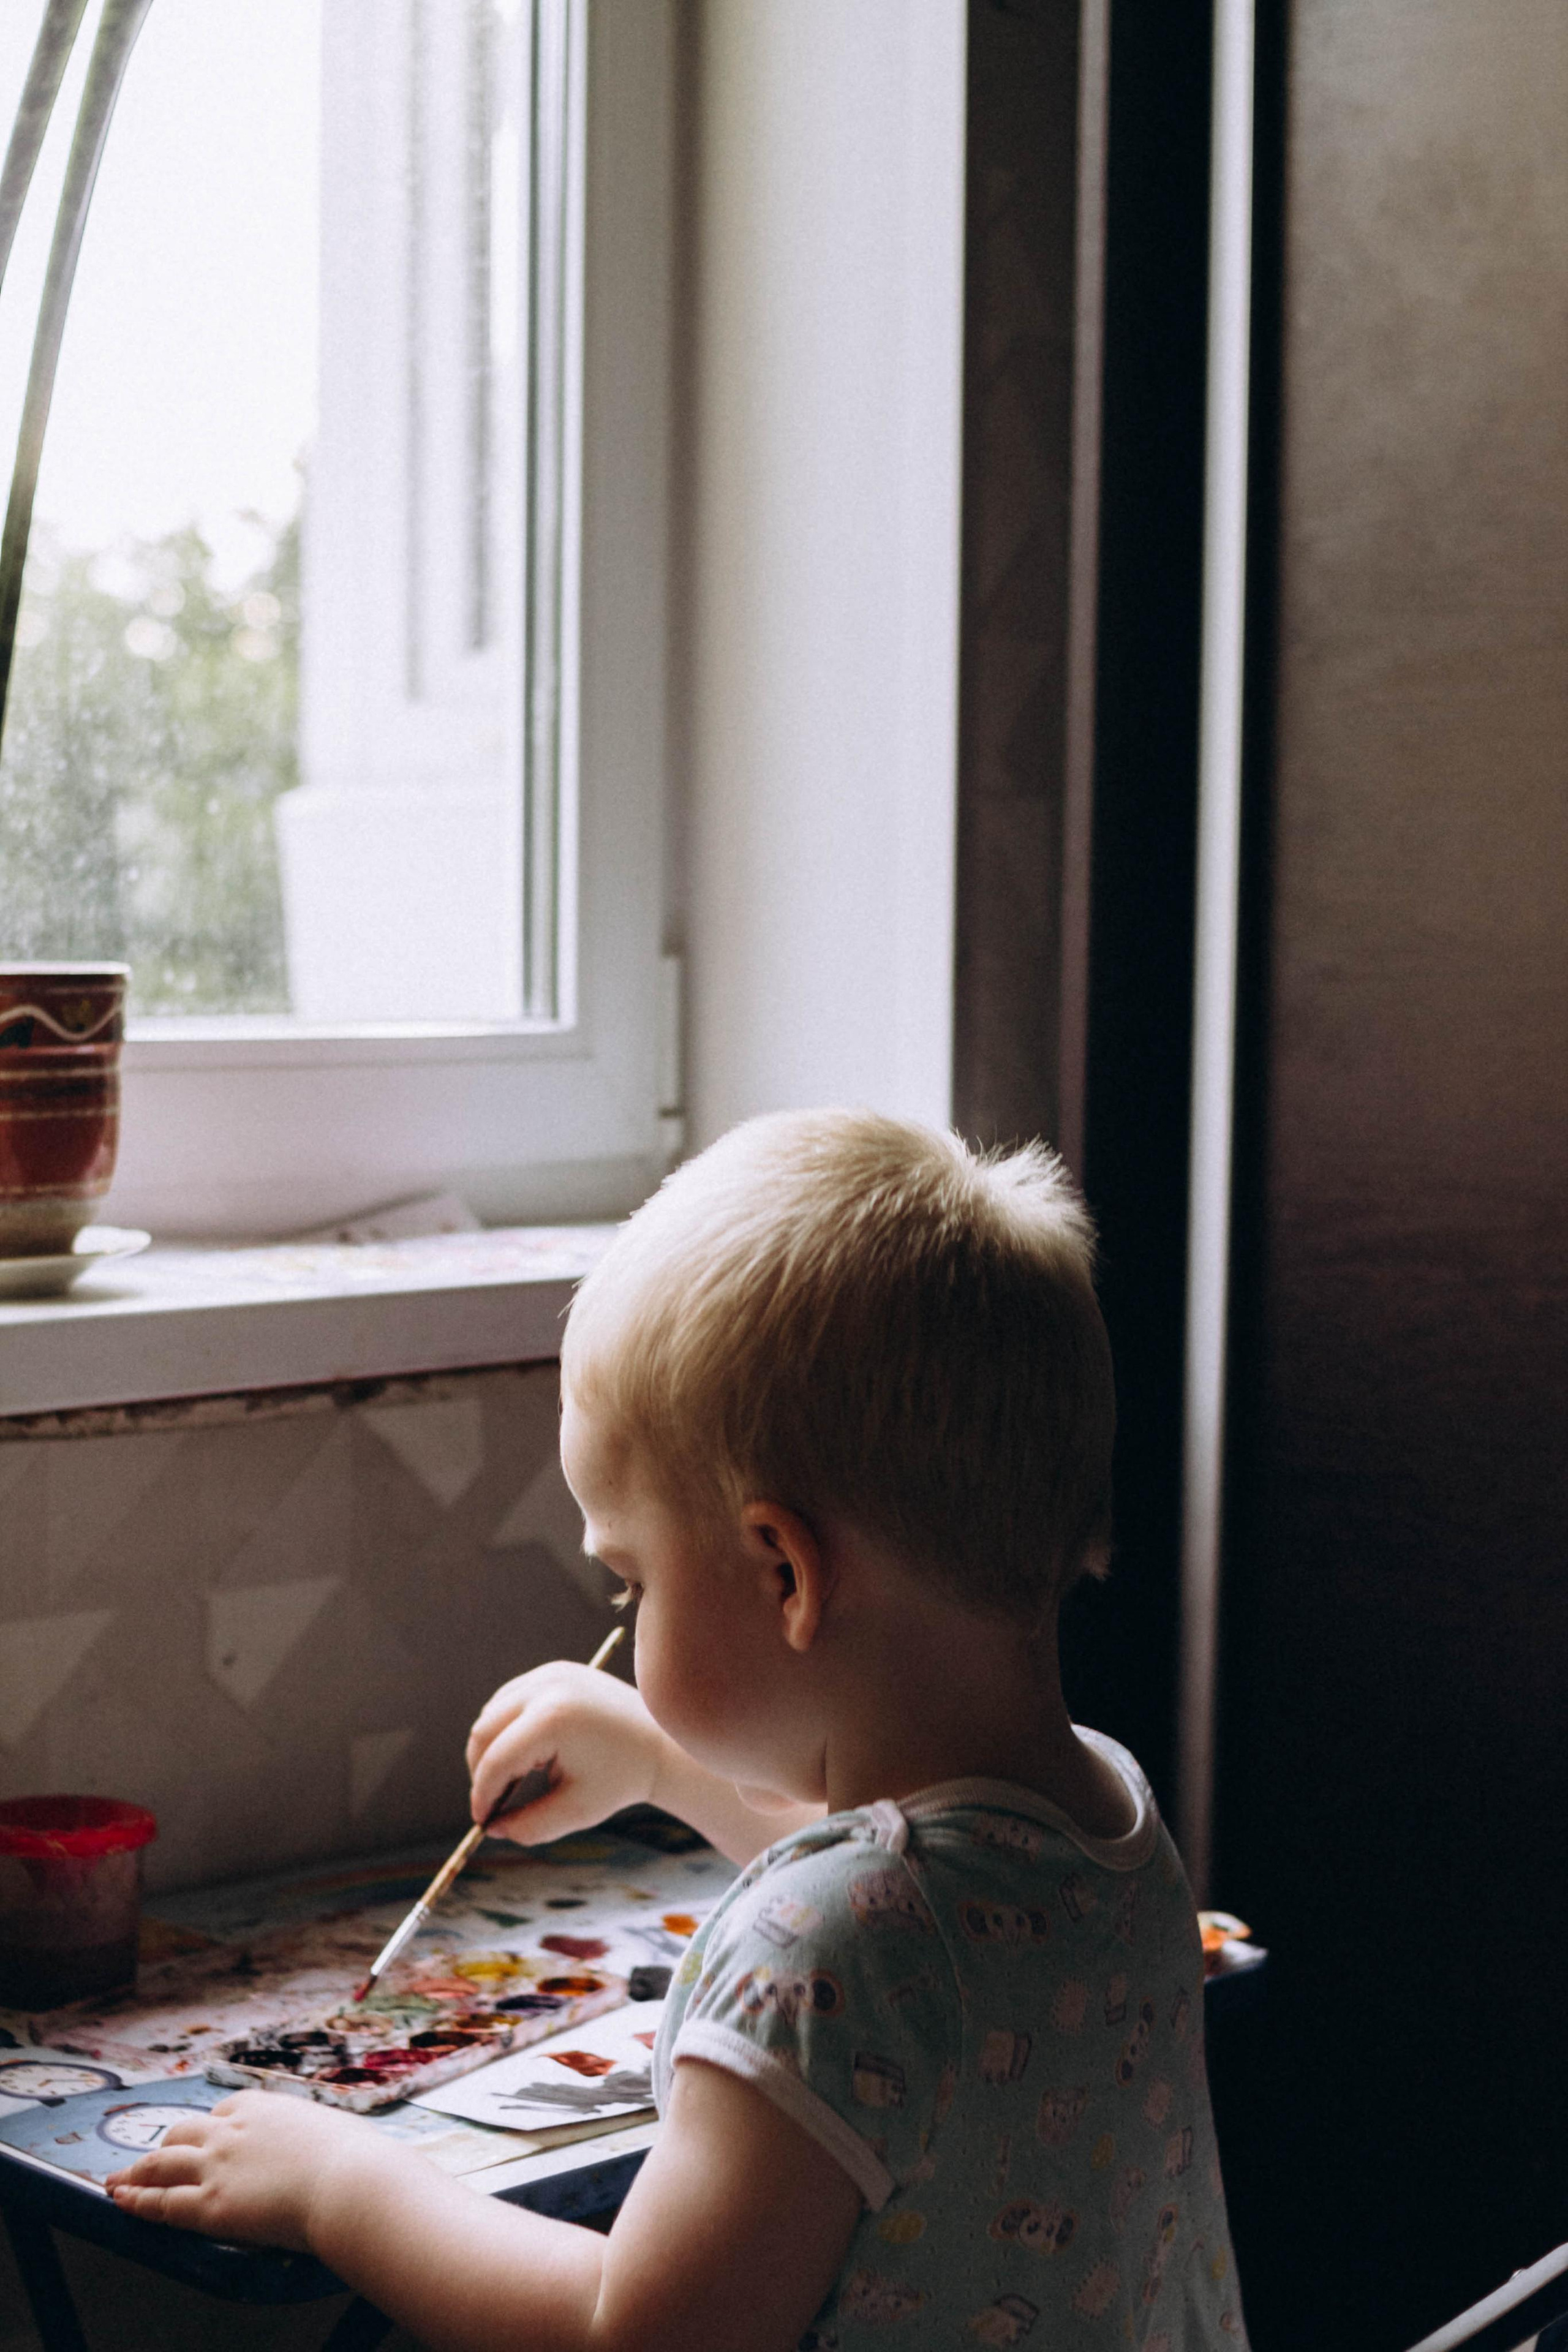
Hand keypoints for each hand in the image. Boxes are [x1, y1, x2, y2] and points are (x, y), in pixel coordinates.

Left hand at [105, 2090, 388, 2250]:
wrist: (350, 2182)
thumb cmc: (357, 2159)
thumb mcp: (337, 2131)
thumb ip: (323, 2138)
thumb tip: (348, 2148)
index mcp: (263, 2106)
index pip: (225, 2111)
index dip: (211, 2127)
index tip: (207, 2138)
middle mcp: (231, 2129)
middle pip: (185, 2131)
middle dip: (169, 2144)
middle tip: (155, 2159)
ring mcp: (216, 2165)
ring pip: (162, 2163)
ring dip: (136, 2172)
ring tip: (118, 2180)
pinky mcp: (209, 2204)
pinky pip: (162, 2203)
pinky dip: (137, 2201)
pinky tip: (121, 2202)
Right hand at [466, 1657, 667, 1843]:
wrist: (660, 1742)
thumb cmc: (622, 1778)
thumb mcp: (575, 1811)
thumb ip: (529, 1826)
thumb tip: (492, 1827)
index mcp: (553, 1718)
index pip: (496, 1759)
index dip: (483, 1794)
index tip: (482, 1822)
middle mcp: (546, 1686)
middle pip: (484, 1730)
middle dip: (481, 1770)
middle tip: (491, 1805)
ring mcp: (550, 1672)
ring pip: (492, 1712)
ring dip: (491, 1748)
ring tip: (512, 1781)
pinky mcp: (555, 1669)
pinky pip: (510, 1699)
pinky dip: (506, 1727)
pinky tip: (525, 1755)